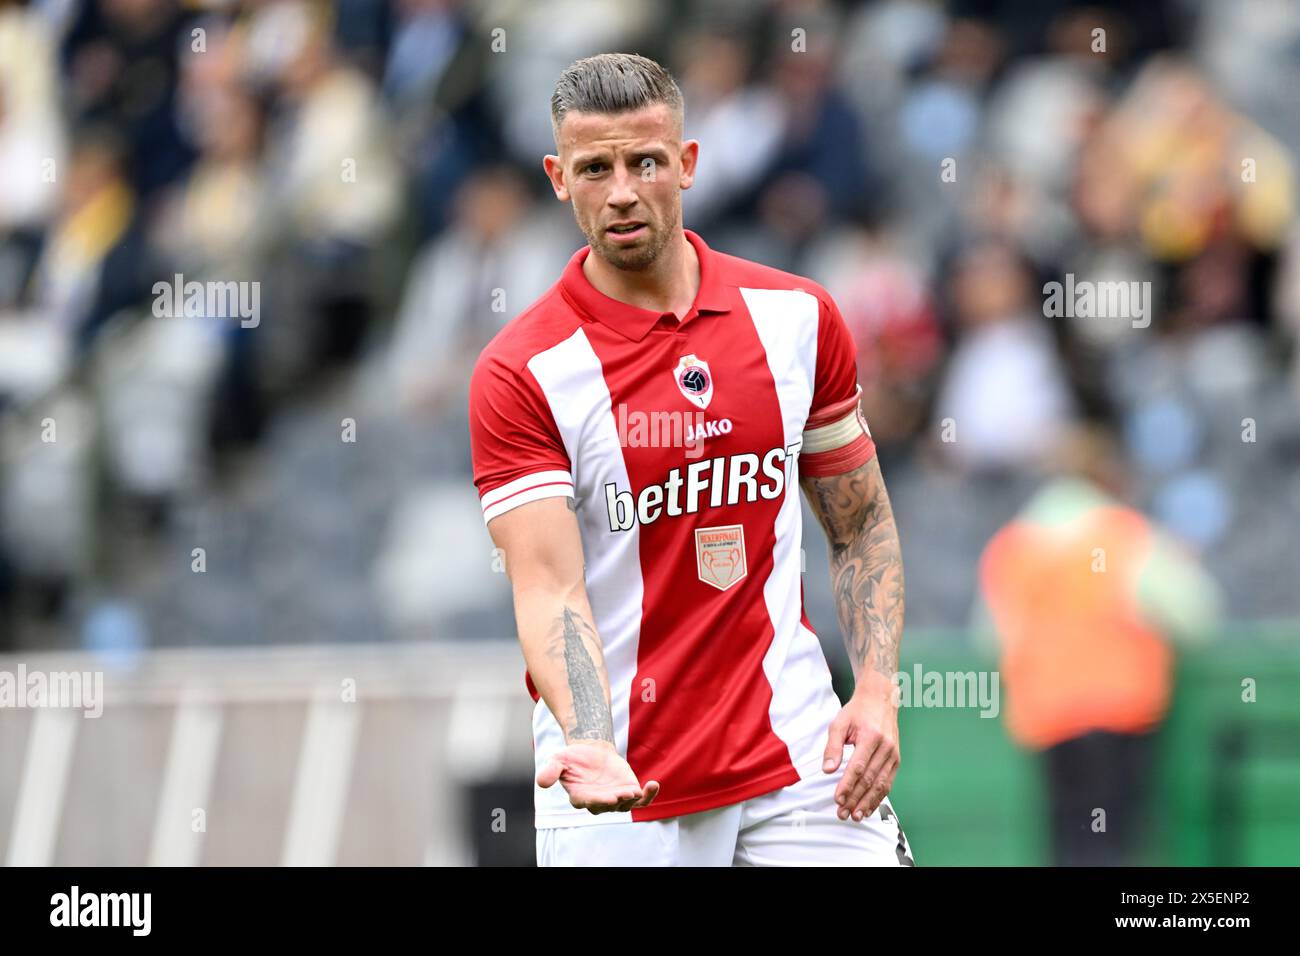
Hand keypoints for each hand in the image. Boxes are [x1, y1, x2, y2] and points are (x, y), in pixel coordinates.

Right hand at [536, 740, 659, 814]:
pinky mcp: (629, 792)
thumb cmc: (573, 758)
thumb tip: (541, 782)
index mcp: (580, 797)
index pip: (589, 802)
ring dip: (633, 799)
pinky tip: (654, 785)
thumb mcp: (558, 760)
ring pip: (626, 805)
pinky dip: (649, 795)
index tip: (609, 797)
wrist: (591, 751)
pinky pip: (641, 800)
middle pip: (608, 805)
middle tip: (625, 794)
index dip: (599, 800)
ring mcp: (615, 799)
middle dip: (617, 801)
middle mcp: (598, 802)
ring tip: (638, 790)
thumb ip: (551, 770)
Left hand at [822, 672, 900, 821]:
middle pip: (869, 779)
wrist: (881, 699)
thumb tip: (828, 770)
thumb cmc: (858, 711)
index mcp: (870, 737)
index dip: (847, 786)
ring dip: (868, 802)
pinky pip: (888, 782)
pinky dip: (879, 797)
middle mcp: (885, 747)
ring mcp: (893, 754)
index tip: (837, 799)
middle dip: (855, 799)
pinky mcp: (897, 760)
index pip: (858, 767)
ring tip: (856, 815)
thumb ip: (833, 747)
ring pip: (881, 784)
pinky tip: (869, 807)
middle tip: (843, 813)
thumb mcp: (839, 723)